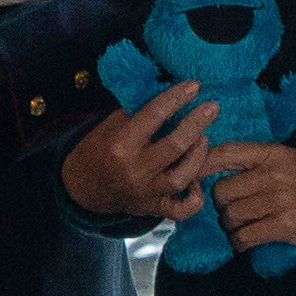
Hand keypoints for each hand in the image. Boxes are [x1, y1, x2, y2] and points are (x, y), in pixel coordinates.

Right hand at [61, 82, 212, 220]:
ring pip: (182, 177)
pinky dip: (195, 198)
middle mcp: (134, 171)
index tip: (194, 86)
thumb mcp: (110, 125)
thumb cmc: (98, 149)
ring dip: (198, 156)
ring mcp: (145, 193)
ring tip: (204, 138)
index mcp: (120, 145)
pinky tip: (197, 180)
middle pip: (174, 146)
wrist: (83, 187)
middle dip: (197, 123)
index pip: (154, 116)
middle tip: (212, 107)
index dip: (176, 98)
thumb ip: (138, 111)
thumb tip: (170, 91)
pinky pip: (182, 210)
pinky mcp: (153, 208)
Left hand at [204, 138, 295, 255]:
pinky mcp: (286, 225)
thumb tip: (216, 172)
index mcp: (273, 153)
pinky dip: (240, 243)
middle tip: (232, 214)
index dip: (201, 166)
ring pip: (231, 216)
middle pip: (221, 191)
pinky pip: (245, 236)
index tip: (192, 179)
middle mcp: (274, 173)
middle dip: (221, 207)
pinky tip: (246, 243)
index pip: (224, 153)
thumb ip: (258, 163)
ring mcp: (280, 199)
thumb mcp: (291, 161)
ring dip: (231, 228)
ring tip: (243, 229)